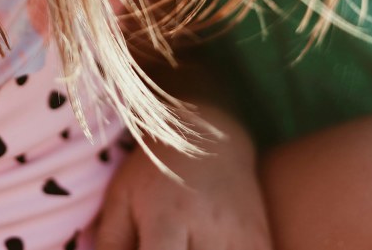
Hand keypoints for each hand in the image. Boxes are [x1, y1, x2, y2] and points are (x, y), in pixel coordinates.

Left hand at [94, 106, 273, 249]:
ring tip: (184, 243)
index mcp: (169, 217)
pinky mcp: (261, 240)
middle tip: (162, 247)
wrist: (211, 134)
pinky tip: (206, 246)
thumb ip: (110, 243)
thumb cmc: (155, 169)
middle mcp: (209, 230)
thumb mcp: (121, 197)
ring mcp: (241, 237)